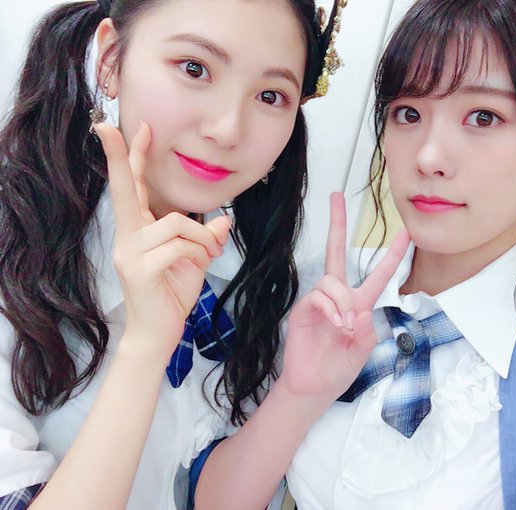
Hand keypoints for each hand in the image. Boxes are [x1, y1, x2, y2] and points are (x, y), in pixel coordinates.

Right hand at [95, 122, 230, 359]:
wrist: (159, 333)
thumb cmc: (172, 293)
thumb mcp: (194, 260)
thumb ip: (205, 238)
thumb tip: (222, 218)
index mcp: (137, 231)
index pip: (131, 189)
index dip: (129, 159)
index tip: (128, 128)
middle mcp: (127, 237)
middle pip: (125, 191)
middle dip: (123, 157)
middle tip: (115, 126)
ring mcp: (129, 253)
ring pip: (175, 224)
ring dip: (200, 238)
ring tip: (207, 253)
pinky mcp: (139, 269)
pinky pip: (178, 246)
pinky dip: (197, 252)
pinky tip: (197, 265)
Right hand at [279, 192, 409, 402]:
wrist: (313, 387)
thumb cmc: (338, 370)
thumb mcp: (363, 353)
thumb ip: (367, 333)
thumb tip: (360, 312)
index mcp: (359, 305)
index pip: (378, 274)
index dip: (393, 254)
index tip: (405, 233)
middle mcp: (339, 297)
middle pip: (337, 252)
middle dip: (337, 224)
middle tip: (335, 197)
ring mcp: (319, 301)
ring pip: (332, 280)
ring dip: (343, 302)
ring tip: (346, 327)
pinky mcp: (304, 310)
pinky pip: (319, 295)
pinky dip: (331, 309)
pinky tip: (336, 324)